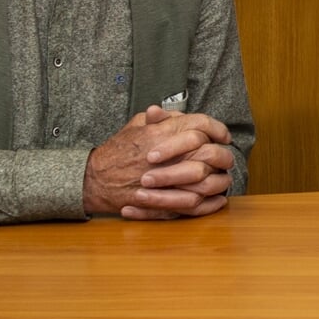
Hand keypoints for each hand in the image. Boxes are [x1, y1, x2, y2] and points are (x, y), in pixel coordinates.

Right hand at [84, 106, 234, 219]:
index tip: (223, 136)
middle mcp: (168, 154)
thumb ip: (162, 118)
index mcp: (162, 132)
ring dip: (220, 179)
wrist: (94, 179)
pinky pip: (195, 203)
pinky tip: (218, 199)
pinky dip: (210, 203)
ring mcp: (167, 180)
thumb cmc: (116, 151)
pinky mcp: (162, 201)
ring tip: (223, 178)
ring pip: (208, 180)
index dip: (217, 128)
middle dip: (223, 155)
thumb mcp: (135, 125)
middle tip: (225, 158)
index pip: (202, 124)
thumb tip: (183, 115)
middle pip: (211, 152)